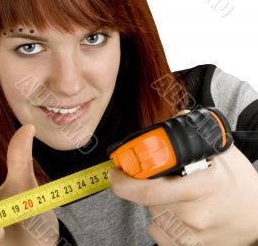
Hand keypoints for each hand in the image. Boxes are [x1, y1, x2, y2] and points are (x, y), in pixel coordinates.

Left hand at [108, 111, 257, 245]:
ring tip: (178, 195)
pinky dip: (161, 218)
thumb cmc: (239, 186)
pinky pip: (157, 229)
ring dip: (155, 202)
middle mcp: (193, 216)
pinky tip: (180, 211)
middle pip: (147, 199)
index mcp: (202, 188)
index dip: (124, 181)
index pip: (148, 190)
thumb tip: (166, 124)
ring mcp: (188, 236)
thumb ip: (193, 135)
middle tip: (155, 178)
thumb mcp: (223, 153)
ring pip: (151, 213)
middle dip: (144, 186)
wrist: (256, 219)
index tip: (115, 172)